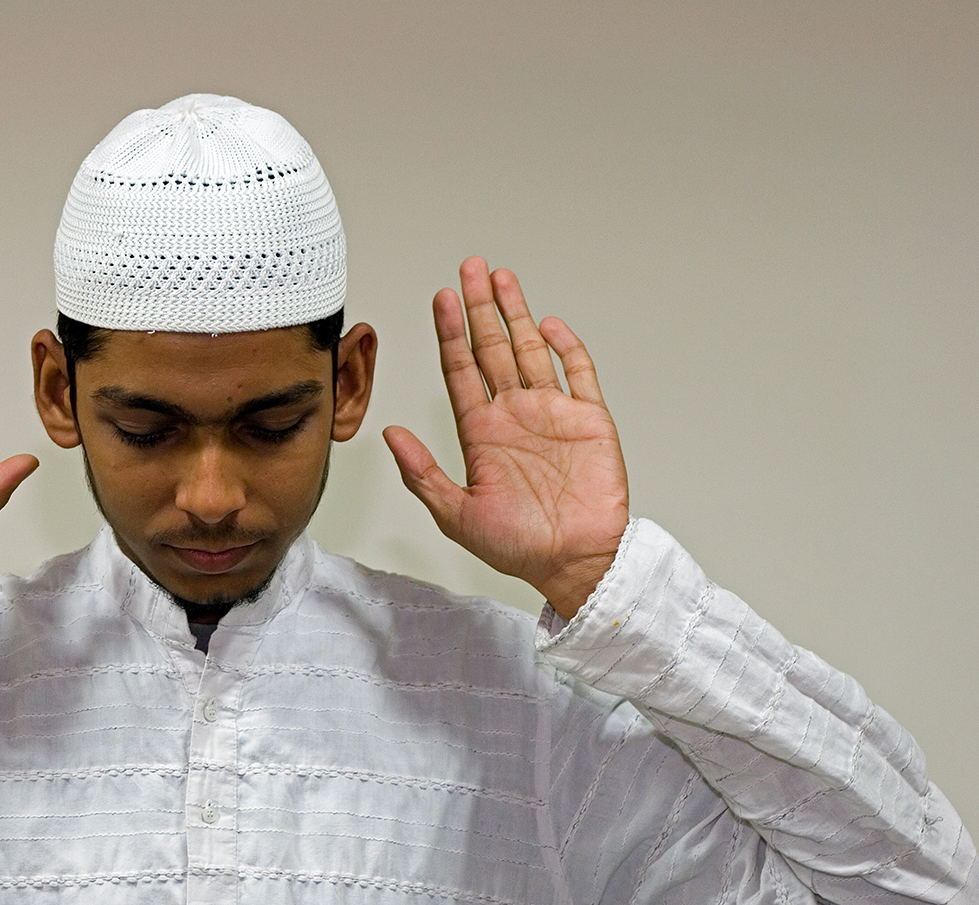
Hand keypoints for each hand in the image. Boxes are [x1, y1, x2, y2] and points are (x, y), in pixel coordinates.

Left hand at [384, 258, 628, 618]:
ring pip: (530, 350)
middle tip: (470, 268)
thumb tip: (388, 433)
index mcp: (481, 433)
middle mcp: (514, 415)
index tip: (440, 298)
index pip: (461, 370)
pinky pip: (578, 373)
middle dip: (480, 307)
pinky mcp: (589, 420)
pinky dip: (566, 347)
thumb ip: (421, 473)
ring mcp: (552, 413)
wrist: (574, 562)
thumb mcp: (456, 515)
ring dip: (516, 313)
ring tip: (501, 278)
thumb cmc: (518, 547)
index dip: (449, 333)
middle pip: (493, 348)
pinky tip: (547, 324)